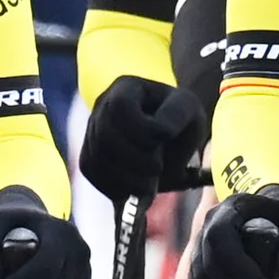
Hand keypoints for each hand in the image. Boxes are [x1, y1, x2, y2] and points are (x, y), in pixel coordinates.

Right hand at [79, 77, 207, 204]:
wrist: (167, 140)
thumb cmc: (180, 123)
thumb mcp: (189, 112)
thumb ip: (176, 118)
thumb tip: (160, 133)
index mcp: (127, 88)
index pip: (120, 106)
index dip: (142, 127)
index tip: (166, 136)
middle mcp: (103, 106)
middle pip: (105, 135)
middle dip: (134, 158)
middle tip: (158, 169)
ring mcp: (93, 130)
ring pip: (96, 156)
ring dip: (126, 177)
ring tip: (149, 187)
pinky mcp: (89, 152)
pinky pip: (91, 170)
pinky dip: (112, 186)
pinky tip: (133, 191)